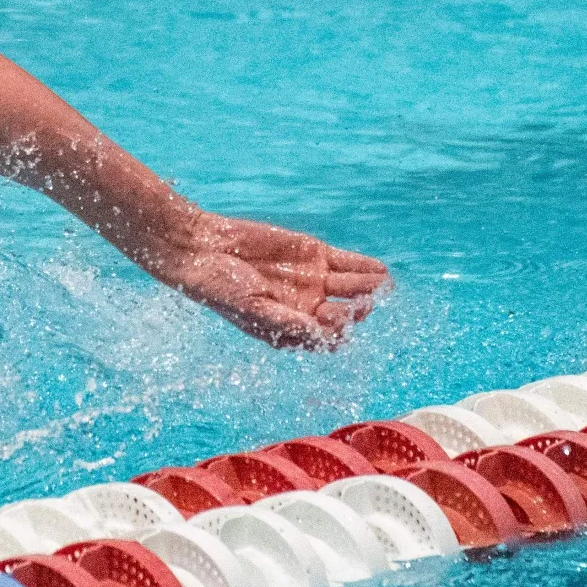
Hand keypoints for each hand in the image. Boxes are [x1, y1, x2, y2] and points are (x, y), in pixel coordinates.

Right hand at [142, 209, 389, 349]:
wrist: (203, 248)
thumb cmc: (220, 286)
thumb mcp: (251, 308)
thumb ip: (286, 320)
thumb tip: (318, 333)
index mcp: (290, 328)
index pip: (325, 338)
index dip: (338, 335)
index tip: (342, 327)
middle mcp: (306, 307)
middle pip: (343, 314)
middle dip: (357, 313)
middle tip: (364, 306)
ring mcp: (312, 281)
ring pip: (350, 289)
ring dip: (368, 290)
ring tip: (383, 286)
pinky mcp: (314, 255)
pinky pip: (346, 263)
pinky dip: (363, 267)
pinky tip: (381, 272)